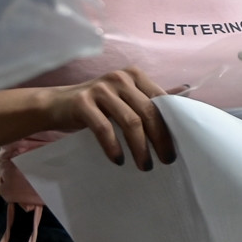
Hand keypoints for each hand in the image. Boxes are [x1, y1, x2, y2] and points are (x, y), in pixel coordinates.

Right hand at [39, 68, 175, 169]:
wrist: (55, 105)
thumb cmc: (97, 105)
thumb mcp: (124, 98)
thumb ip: (149, 99)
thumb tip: (186, 95)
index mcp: (135, 75)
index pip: (160, 101)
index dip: (170, 126)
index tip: (175, 148)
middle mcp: (120, 78)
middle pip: (148, 111)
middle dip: (159, 139)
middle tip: (165, 161)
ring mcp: (101, 89)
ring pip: (130, 121)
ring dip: (140, 148)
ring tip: (145, 166)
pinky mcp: (82, 102)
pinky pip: (104, 128)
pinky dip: (113, 147)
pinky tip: (119, 160)